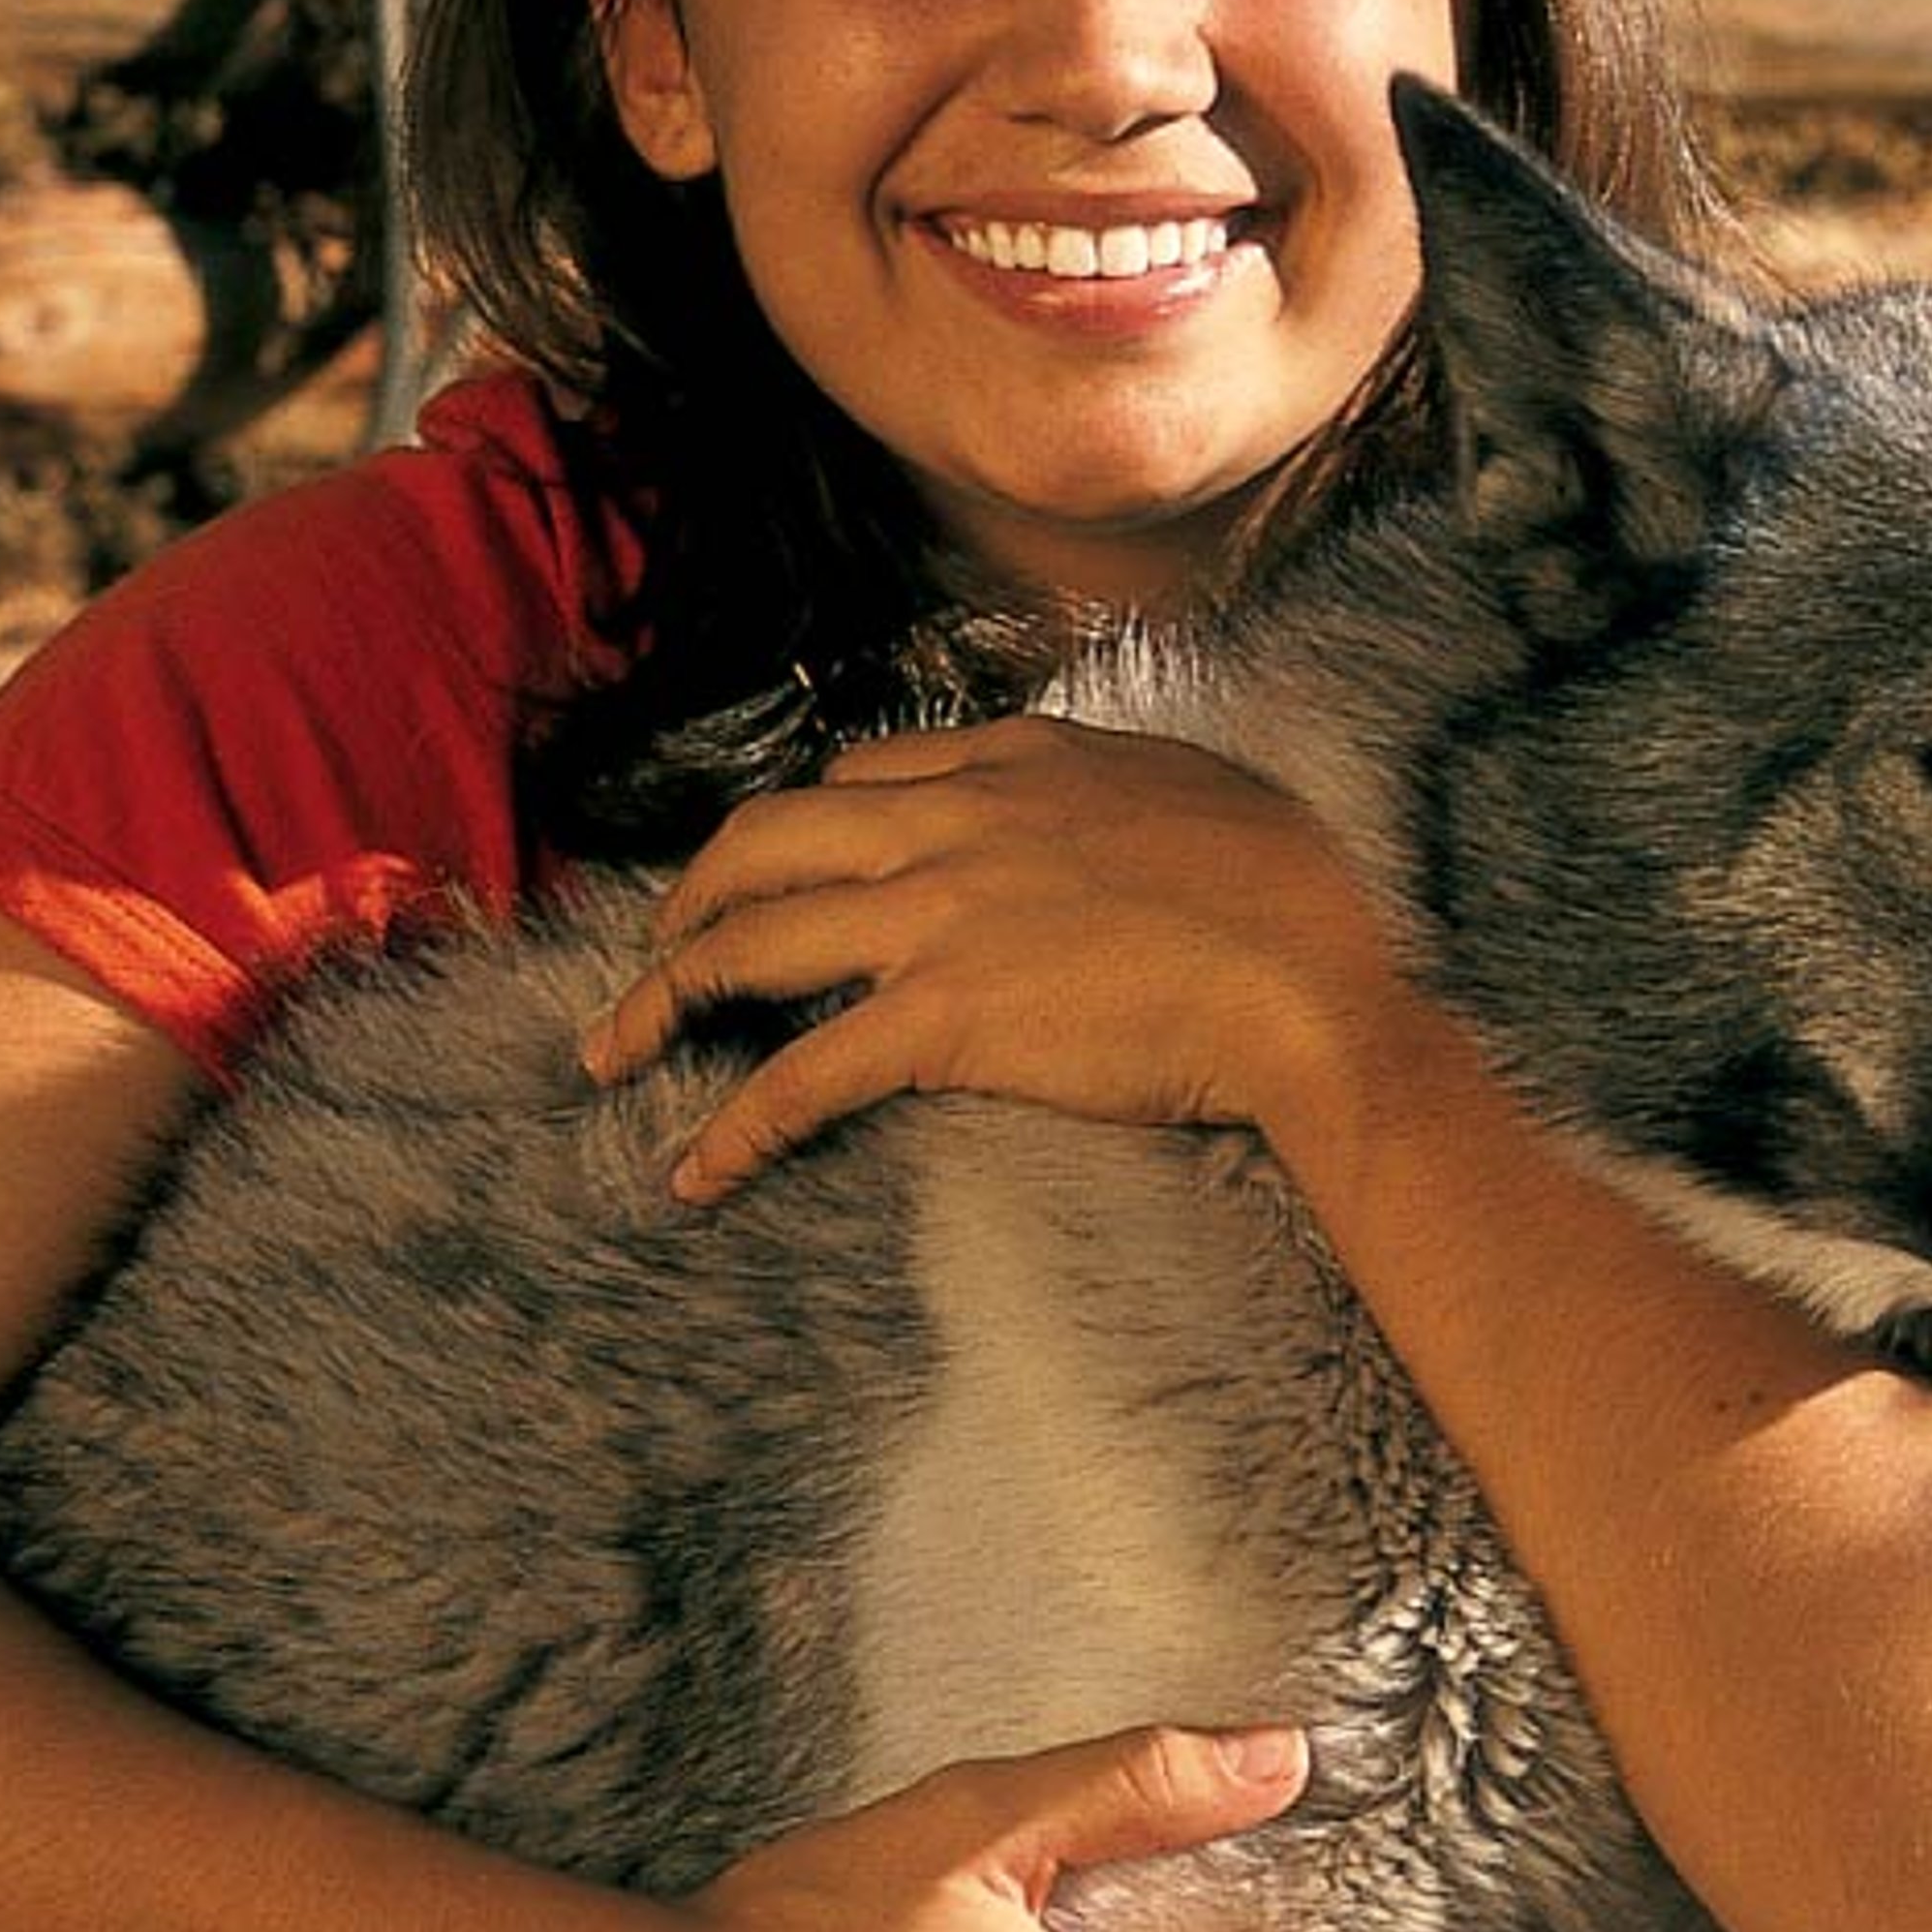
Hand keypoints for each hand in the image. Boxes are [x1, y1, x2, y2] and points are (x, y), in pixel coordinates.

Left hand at [580, 716, 1404, 1198]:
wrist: (1313, 988)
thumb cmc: (1294, 898)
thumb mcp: (1193, 788)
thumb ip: (1115, 785)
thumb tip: (1105, 802)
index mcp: (1013, 759)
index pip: (859, 775)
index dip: (797, 827)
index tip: (770, 869)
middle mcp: (953, 820)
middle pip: (765, 838)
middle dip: (691, 894)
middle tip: (660, 948)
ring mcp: (937, 916)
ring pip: (748, 941)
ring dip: (663, 998)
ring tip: (618, 1049)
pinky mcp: (940, 1018)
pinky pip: (798, 1075)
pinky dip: (733, 1126)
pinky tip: (695, 1173)